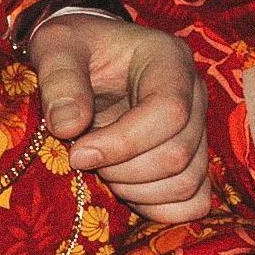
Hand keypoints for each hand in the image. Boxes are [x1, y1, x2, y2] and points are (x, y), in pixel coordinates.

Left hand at [28, 15, 213, 222]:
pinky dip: (158, 209)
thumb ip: (59, 80)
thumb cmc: (74, 47)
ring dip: (137, 191)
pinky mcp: (193, 159)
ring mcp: (199, 130)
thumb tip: (68, 127)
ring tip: (103, 171)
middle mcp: (194, 95)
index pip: (169, 111)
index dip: (123, 142)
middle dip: (123, 171)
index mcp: (169, 59)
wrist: (88, 55)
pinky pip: (194, 202)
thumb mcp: (56, 46)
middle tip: (84, 159)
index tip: (78, 153)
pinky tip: (126, 191)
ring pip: (187, 183)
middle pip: (178, 154)